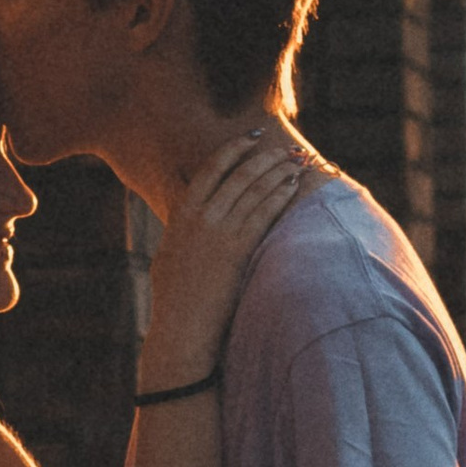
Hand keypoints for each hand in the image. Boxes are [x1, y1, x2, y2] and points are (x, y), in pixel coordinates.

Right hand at [143, 122, 303, 378]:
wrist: (181, 328)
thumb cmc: (174, 299)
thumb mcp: (169, 255)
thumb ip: (182, 230)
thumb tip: (189, 215)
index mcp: (181, 214)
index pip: (212, 168)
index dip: (235, 149)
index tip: (253, 138)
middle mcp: (200, 217)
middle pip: (239, 175)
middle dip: (266, 158)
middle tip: (286, 149)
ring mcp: (219, 232)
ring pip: (255, 191)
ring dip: (278, 173)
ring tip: (296, 162)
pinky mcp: (237, 250)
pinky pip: (264, 214)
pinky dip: (280, 196)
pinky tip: (293, 187)